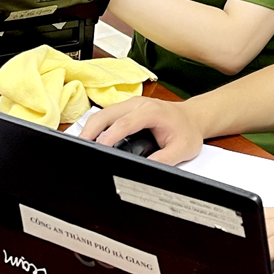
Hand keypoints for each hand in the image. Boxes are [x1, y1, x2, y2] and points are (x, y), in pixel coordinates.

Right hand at [79, 96, 204, 165]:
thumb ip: (164, 160)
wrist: (192, 117)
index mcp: (152, 112)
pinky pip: (106, 115)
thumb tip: (144, 169)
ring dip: (90, 128)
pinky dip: (95, 126)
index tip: (99, 148)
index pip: (126, 122)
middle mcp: (138, 104)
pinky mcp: (126, 108)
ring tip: (81, 146)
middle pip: (107, 114)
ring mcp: (130, 104)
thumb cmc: (187, 131)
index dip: (110, 135)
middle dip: (91, 130)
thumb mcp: (182, 150)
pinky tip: (90, 139)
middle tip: (80, 148)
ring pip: (103, 113)